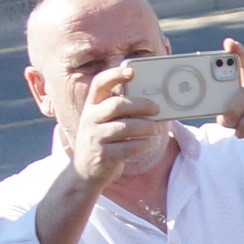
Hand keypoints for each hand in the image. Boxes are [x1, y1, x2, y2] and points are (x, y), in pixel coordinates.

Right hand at [67, 61, 171, 187]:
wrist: (85, 173)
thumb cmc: (102, 142)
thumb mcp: (104, 123)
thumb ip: (120, 111)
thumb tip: (150, 103)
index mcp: (91, 107)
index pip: (99, 84)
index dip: (114, 75)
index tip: (132, 71)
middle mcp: (90, 119)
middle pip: (117, 105)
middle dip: (141, 105)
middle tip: (157, 109)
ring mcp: (95, 138)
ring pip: (125, 127)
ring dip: (146, 127)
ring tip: (156, 129)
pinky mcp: (104, 156)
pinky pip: (129, 148)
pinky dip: (142, 145)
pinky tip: (147, 144)